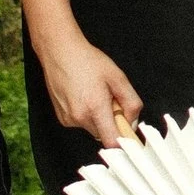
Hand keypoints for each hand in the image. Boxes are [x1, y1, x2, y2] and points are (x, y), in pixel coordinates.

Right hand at [38, 27, 141, 146]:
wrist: (60, 52)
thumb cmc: (87, 61)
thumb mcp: (118, 77)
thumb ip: (131, 103)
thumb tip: (132, 121)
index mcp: (95, 107)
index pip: (112, 141)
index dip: (123, 139)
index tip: (128, 132)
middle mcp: (80, 117)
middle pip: (104, 134)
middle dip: (112, 122)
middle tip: (110, 101)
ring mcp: (69, 119)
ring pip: (93, 128)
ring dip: (98, 118)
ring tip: (94, 95)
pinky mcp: (62, 118)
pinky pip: (81, 123)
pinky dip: (86, 114)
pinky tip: (83, 96)